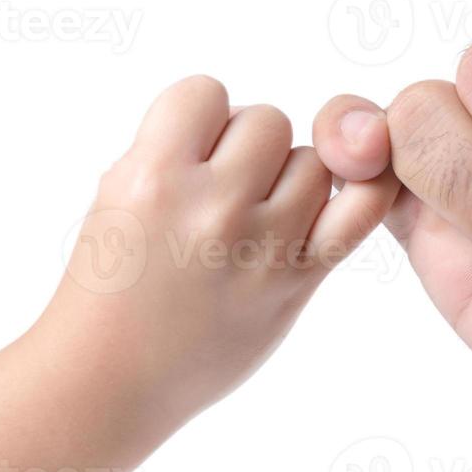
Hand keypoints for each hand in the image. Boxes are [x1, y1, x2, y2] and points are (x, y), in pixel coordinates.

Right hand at [46, 76, 396, 420]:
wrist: (111, 379)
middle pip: (269, 122)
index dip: (202, 118)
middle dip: (249, 147)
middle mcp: (211, 209)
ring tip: (257, 217)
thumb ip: (175, 148)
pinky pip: (359, 212)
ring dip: (292, 180)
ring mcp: (260, 248)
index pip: (206, 92)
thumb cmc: (111, 283)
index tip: (189, 155)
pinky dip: (360, 195)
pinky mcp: (297, 283)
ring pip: (315, 164)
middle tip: (225, 191)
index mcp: (152, 178)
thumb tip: (236, 119)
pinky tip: (336, 204)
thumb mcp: (115, 195)